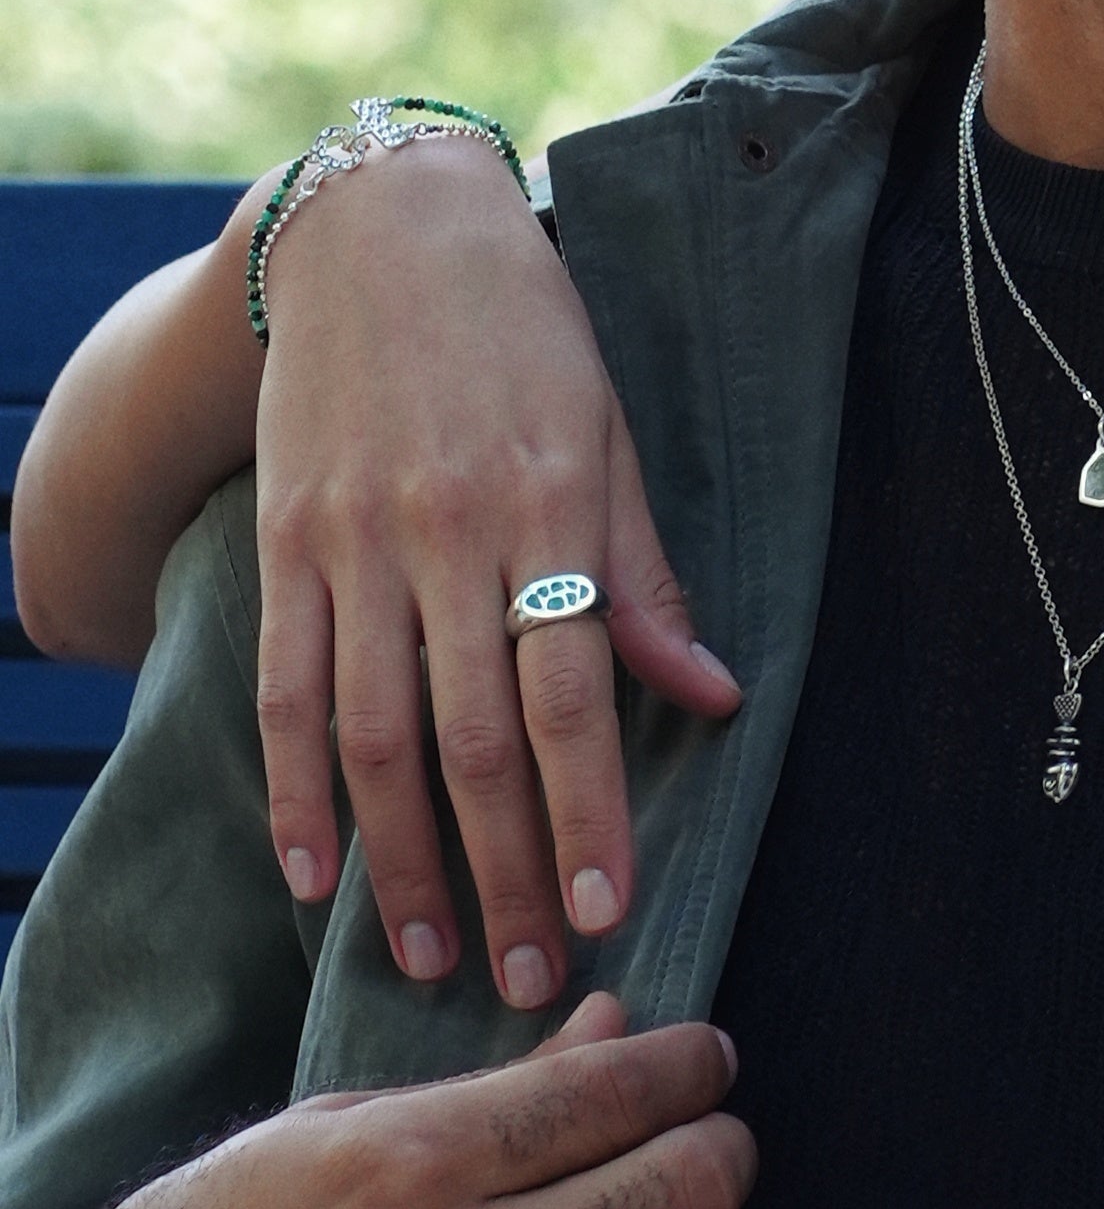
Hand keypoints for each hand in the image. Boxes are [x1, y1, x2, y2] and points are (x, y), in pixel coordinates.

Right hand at [254, 139, 739, 1005]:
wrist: (379, 230)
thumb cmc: (525, 335)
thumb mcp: (608, 435)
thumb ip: (645, 576)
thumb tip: (714, 697)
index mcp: (547, 509)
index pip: (571, 694)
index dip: (590, 810)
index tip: (611, 907)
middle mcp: (444, 535)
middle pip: (474, 738)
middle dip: (508, 870)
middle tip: (534, 979)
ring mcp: (352, 544)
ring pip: (376, 735)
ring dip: (405, 862)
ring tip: (435, 956)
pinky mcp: (284, 545)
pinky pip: (286, 692)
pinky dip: (298, 793)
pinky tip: (318, 875)